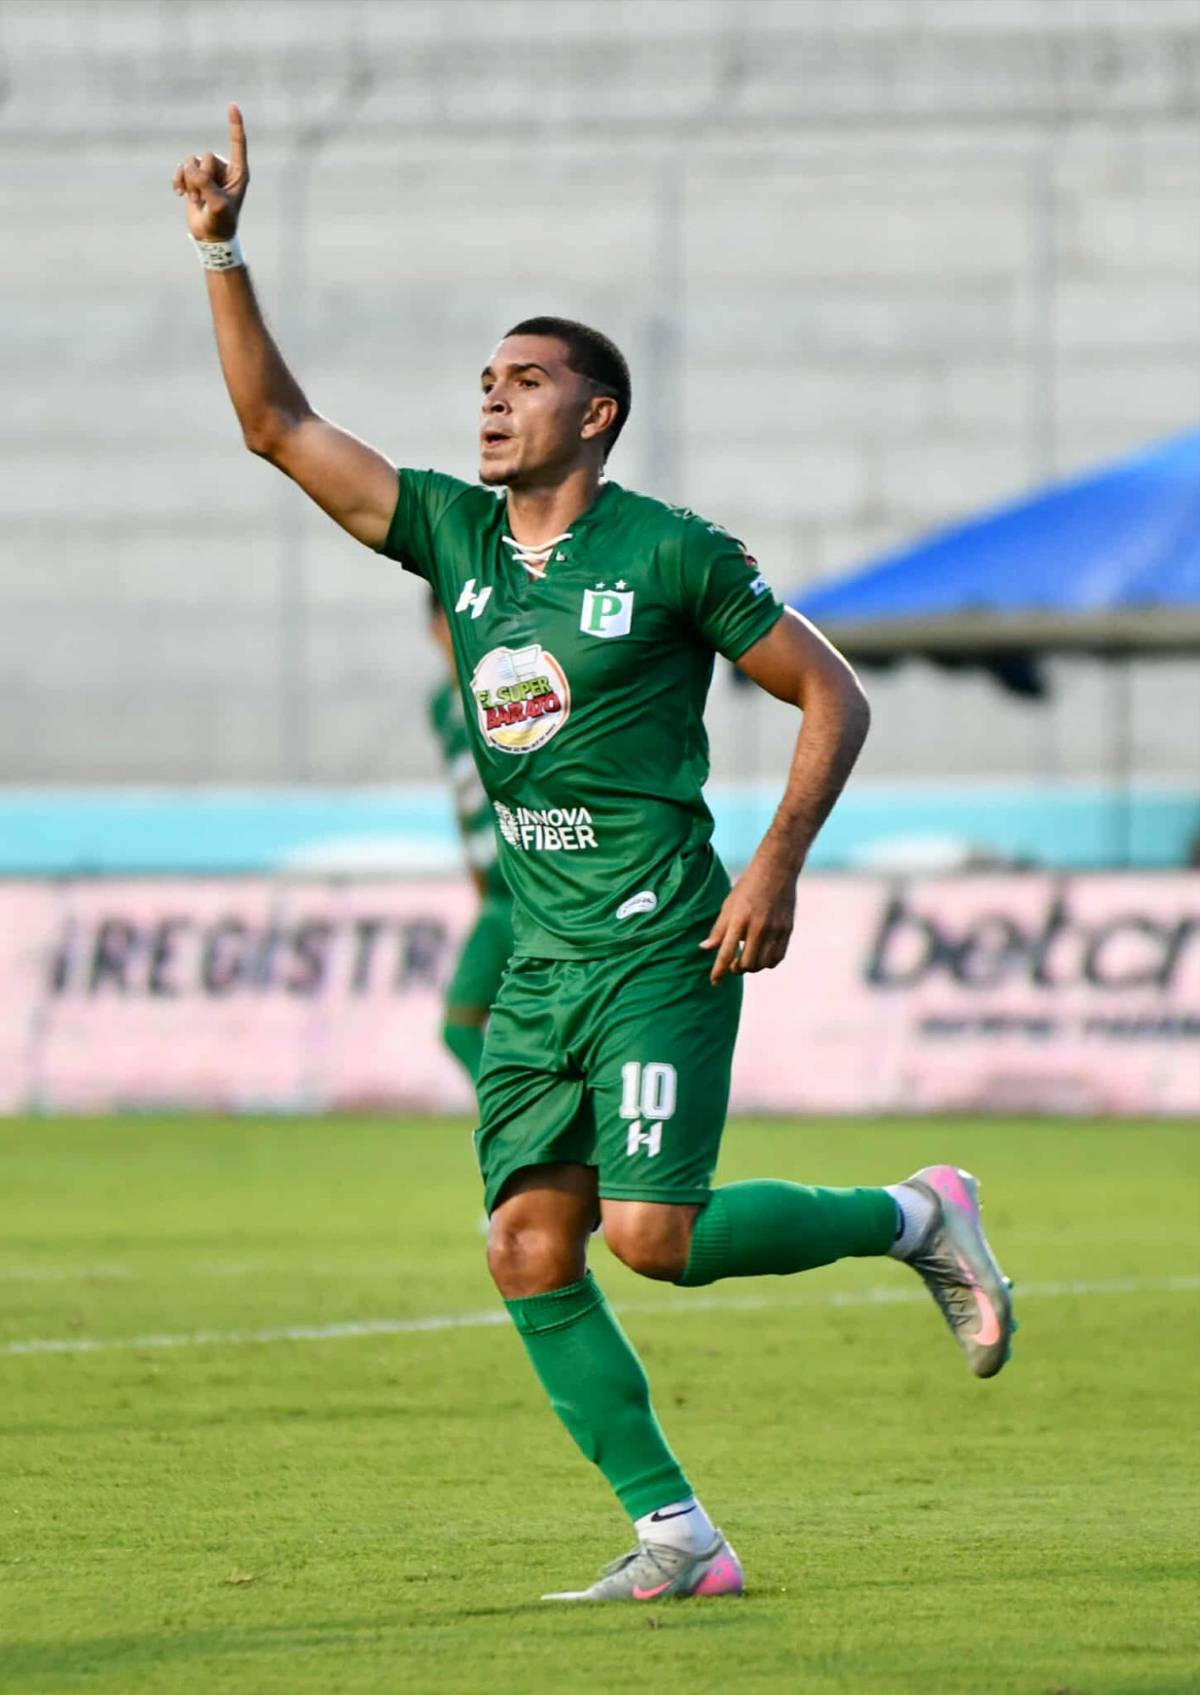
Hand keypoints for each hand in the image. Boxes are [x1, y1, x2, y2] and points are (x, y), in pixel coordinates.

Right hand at [171, 104, 248, 240]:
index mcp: (239, 173)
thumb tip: (191, 168)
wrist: (210, 236)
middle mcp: (224, 169)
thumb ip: (206, 184)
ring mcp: (208, 172)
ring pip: (191, 162)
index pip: (237, 144)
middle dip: (201, 178)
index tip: (233, 105)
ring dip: (190, 183)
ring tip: (196, 200)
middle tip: (204, 199)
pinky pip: (181, 168)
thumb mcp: (217, 205)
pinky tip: (179, 194)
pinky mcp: (193, 177)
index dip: (235, 125)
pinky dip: (178, 180)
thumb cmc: (221, 222)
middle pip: (205, 157)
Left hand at [700, 847, 798, 983]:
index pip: (726, 953)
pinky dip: (768, 963)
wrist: (776, 870)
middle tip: (734, 964)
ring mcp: (775, 930)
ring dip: (753, 967)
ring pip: (763, 964)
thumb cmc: (747, 887)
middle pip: (747, 964)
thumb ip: (718, 930)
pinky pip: (777, 958)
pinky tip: (762, 956)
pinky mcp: (787, 930)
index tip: (714, 982)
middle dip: (737, 969)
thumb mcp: (728, 905)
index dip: (719, 971)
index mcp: (739, 920)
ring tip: (747, 959)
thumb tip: (705, 948)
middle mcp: (758, 927)